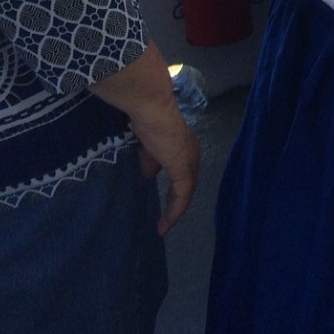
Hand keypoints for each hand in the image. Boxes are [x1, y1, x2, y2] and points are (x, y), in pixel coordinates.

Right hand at [89, 43, 199, 234]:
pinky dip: (174, 212)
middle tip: (163, 220)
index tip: (163, 201)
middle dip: (174, 201)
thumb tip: (148, 173)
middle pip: (185, 183)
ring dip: (174, 210)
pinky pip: (182, 196)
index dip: (173, 186)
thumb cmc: (142, 116)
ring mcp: (188, 160)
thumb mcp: (144, 142)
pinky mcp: (182, 167)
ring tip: (162, 226)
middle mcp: (190, 152)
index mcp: (182, 144)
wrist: (149, 106)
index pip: (181, 170)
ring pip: (185, 192)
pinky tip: (164, 226)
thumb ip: (148, 157)